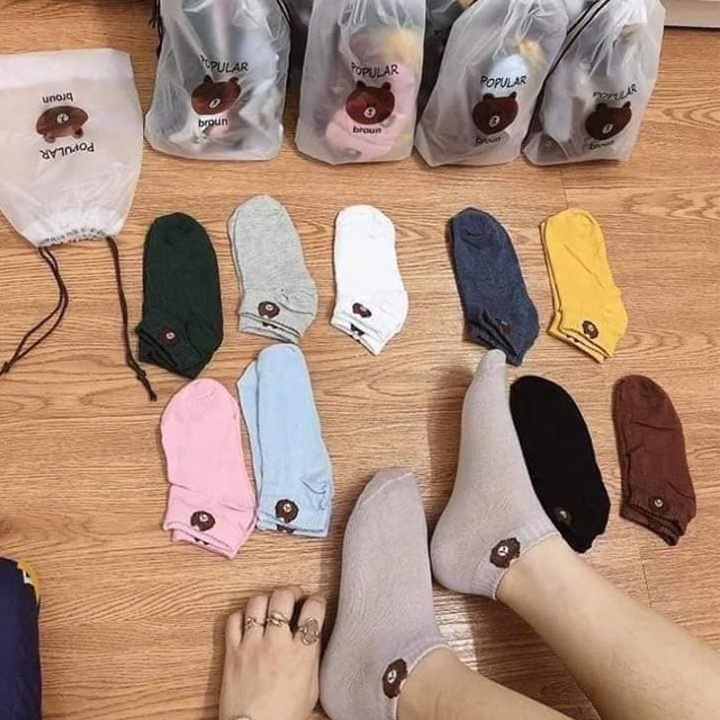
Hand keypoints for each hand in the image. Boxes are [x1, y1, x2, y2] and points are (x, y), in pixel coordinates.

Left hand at [219, 586, 326, 719]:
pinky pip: (233, 619)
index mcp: (301, 654)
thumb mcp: (311, 689)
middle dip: (291, 591)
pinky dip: (242, 614)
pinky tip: (249, 619)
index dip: (317, 599)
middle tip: (294, 596)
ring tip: (271, 604)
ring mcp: (252, 645)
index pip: (313, 610)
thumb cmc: (284, 716)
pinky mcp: (232, 651)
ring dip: (267, 599)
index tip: (316, 601)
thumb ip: (312, 658)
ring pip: (257, 602)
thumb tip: (313, 635)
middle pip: (283, 597)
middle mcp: (276, 644)